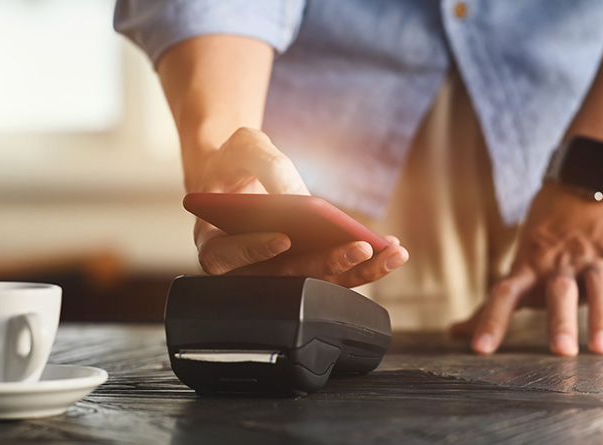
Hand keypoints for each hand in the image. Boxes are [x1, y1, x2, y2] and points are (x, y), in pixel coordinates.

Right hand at [191, 128, 407, 287]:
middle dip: (324, 264)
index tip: (282, 238)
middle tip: (358, 248)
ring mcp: (274, 271)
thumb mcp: (246, 149)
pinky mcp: (300, 268)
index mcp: (212, 241)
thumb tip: (302, 201)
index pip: (224, 256)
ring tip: (390, 252)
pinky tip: (388, 248)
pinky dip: (361, 264)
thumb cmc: (235, 159)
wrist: (238, 169)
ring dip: (355, 271)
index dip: (253, 250)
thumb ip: (268, 168)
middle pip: (280, 277)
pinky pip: (330, 274)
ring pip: (312, 282)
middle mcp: (242, 266)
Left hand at [452, 183, 602, 354]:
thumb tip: (453, 331)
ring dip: (600, 317)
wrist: (586, 182)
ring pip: (599, 287)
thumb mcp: (519, 264)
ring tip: (600, 347)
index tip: (480, 349)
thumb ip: (492, 303)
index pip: (504, 294)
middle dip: (559, 319)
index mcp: (530, 268)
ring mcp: (595, 262)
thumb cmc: (548, 236)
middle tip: (560, 350)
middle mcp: (560, 266)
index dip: (491, 320)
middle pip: (558, 292)